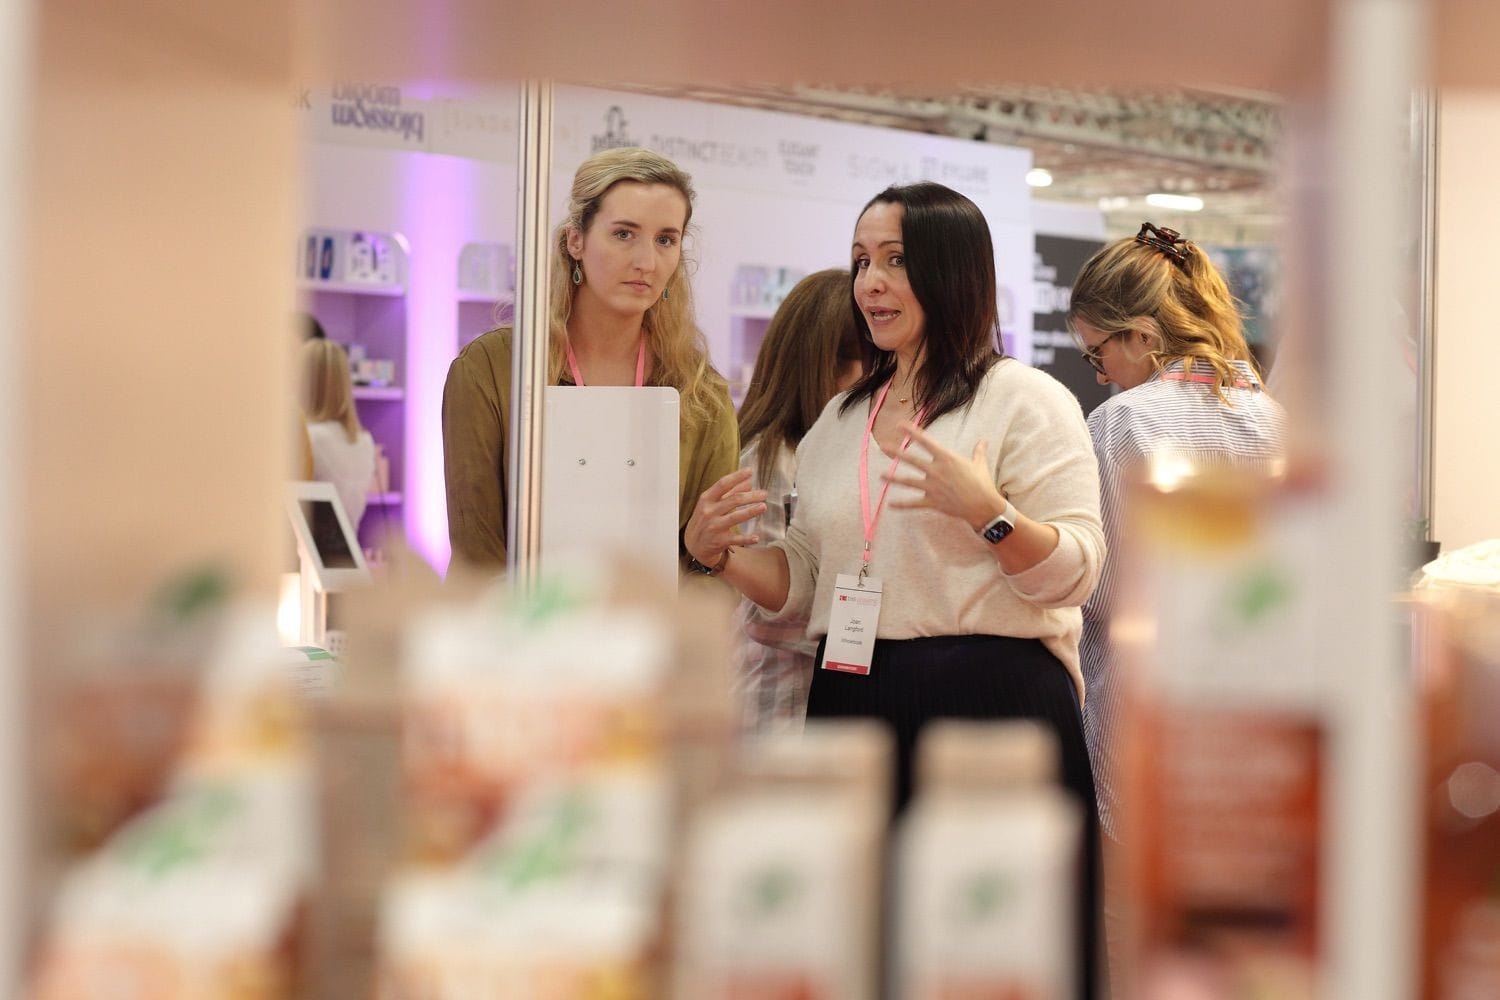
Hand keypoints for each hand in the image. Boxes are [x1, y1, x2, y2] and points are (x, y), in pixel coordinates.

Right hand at [684, 468, 767, 566]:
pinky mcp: (718, 541)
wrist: (694, 545)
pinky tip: (757, 537)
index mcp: (706, 500)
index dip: (736, 477)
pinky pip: (735, 539)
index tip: (750, 471)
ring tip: (764, 506)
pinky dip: (746, 539)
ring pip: (735, 517)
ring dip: (751, 511)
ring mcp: (713, 527)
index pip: (722, 484)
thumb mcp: (713, 504)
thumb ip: (730, 493)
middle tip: (764, 494)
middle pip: (733, 500)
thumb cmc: (705, 520)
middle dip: (751, 496)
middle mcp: (709, 512)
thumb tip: (748, 482)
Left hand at [884, 423, 1005, 529]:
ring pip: (908, 482)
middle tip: (883, 447)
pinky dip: (902, 505)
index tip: (900, 425)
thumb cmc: (982, 483)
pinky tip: (890, 504)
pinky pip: (914, 503)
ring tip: (881, 476)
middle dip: (896, 453)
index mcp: (946, 458)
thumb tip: (983, 441)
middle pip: (912, 460)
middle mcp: (936, 471)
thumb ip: (979, 451)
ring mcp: (932, 487)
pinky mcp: (932, 501)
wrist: (983, 505)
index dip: (912, 432)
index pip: (926, 442)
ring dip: (893, 479)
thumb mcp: (980, 464)